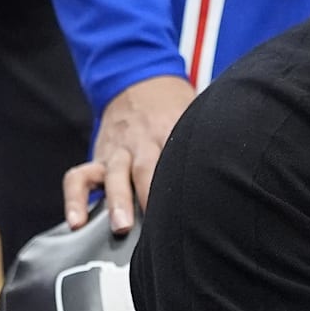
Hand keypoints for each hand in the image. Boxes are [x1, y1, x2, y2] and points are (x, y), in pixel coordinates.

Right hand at [62, 75, 196, 233]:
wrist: (139, 82)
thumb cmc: (174, 110)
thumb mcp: (194, 119)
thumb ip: (204, 144)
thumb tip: (235, 172)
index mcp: (171, 131)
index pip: (178, 158)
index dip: (185, 183)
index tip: (194, 210)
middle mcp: (143, 142)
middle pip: (147, 168)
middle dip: (150, 196)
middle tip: (157, 226)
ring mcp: (118, 151)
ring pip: (115, 175)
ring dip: (117, 202)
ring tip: (120, 227)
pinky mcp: (98, 158)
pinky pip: (78, 177)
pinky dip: (74, 199)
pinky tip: (75, 222)